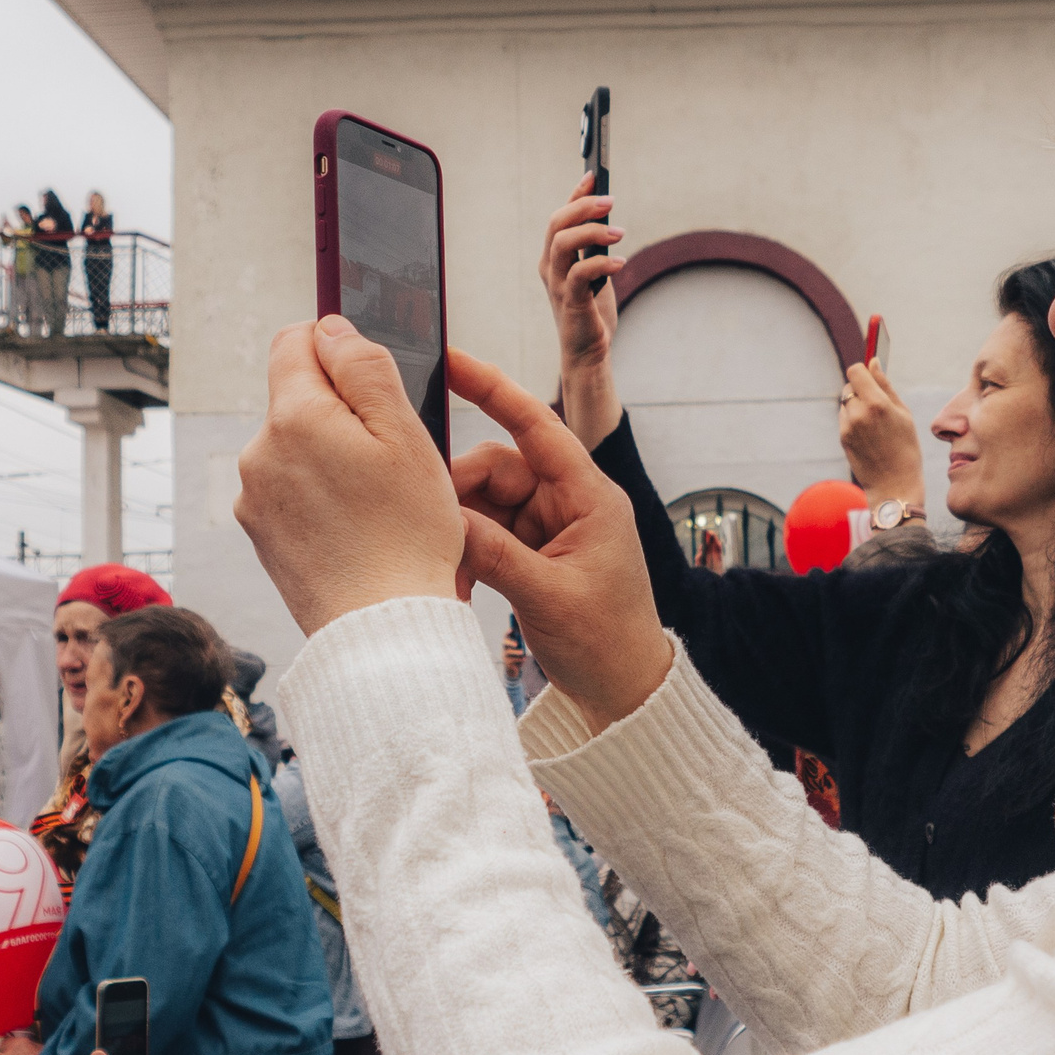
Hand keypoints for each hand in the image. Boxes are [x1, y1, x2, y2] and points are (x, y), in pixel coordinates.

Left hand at [234, 317, 464, 635]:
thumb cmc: (407, 535)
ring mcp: (252, 496)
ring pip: (295, 446)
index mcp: (293, 416)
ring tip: (375, 502)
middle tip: (388, 458)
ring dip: (330, 457)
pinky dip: (319, 497)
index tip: (370, 382)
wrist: (382, 628)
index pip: (295, 340)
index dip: (337, 349)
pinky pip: (289, 490)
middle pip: (297, 398)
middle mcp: (258, 451)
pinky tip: (353, 527)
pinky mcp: (259, 533)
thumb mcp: (406, 434)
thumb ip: (365, 367)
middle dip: (339, 412)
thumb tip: (331, 328)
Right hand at [448, 350, 674, 731]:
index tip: (452, 361)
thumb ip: (495, 554)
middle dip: (458, 494)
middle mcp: (569, 504)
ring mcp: (549, 529)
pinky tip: (452, 577)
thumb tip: (444, 519)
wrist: (626, 693)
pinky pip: (488, 535)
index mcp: (589, 497)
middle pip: (497, 469)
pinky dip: (467, 552)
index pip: (535, 426)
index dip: (492, 390)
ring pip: (486, 504)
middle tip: (429, 527)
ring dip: (460, 530)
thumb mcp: (548, 596)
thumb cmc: (608, 644)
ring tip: (443, 568)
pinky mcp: (533, 554)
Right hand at [539, 173, 623, 367]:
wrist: (587, 352)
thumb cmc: (591, 311)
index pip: (559, 217)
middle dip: (583, 206)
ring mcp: (558, 285)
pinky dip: (601, 263)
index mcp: (553, 257)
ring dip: (592, 231)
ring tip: (620, 233)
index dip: (575, 194)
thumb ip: (595, 249)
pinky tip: (621, 262)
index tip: (594, 175)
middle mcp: (550, 267)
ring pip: (563, 243)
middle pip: (557, 224)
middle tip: (611, 201)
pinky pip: (580, 273)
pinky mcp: (570, 302)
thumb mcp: (594, 272)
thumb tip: (610, 219)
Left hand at [838, 357, 925, 504]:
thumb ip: (885, 385)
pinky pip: (844, 418)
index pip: (855, 371)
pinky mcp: (842, 438)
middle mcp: (858, 413)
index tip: (870, 375)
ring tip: (875, 424)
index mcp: (877, 404)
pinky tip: (869, 435)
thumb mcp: (903, 414)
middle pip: (849, 386)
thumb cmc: (906, 447)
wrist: (894, 484)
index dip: (863, 370)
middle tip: (877, 403)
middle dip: (860, 389)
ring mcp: (847, 427)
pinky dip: (853, 420)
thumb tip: (873, 361)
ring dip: (856, 405)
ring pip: (846, 402)